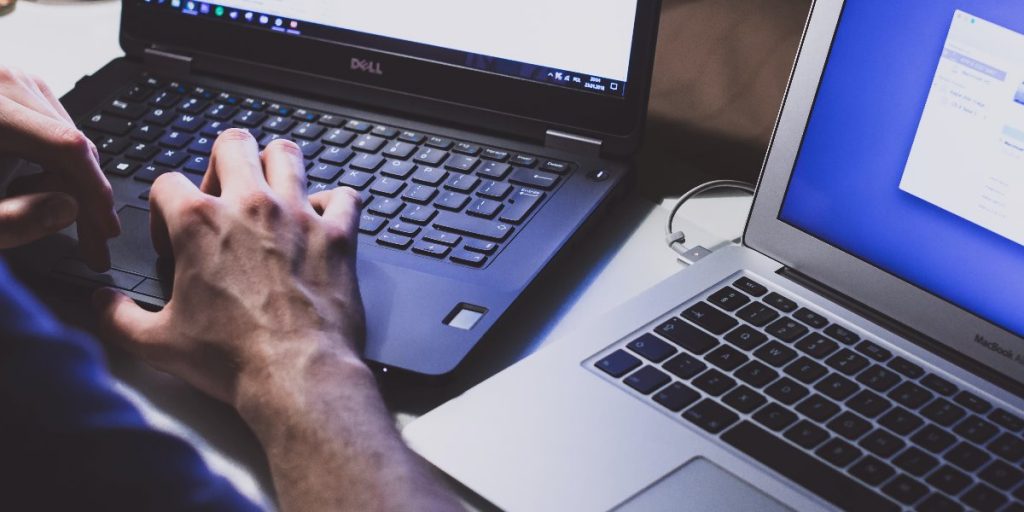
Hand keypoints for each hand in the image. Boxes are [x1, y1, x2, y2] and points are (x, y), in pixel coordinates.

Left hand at [0, 67, 119, 269]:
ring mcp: (7, 81)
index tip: (105, 232)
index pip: (66, 147)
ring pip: (67, 137)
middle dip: (86, 196)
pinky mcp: (8, 89)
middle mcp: (0, 81)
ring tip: (43, 212)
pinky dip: (54, 164)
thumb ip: (11, 220)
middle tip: (92, 243)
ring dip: (70, 182)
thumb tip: (68, 209)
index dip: (94, 193)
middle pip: (72, 142)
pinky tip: (35, 187)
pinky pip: (51, 130)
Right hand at [94, 129, 366, 403]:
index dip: (163, 208)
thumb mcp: (157, 343)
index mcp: (199, 223)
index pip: (167, 182)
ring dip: (277, 167)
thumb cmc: (233, 360)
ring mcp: (298, 215)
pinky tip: (322, 221)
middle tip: (224, 195)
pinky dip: (334, 203)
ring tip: (271, 192)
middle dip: (223, 162)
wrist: (297, 376)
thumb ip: (118, 317)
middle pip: (232, 144)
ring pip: (288, 154)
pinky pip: (344, 196)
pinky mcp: (338, 235)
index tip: (173, 237)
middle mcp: (250, 206)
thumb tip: (102, 303)